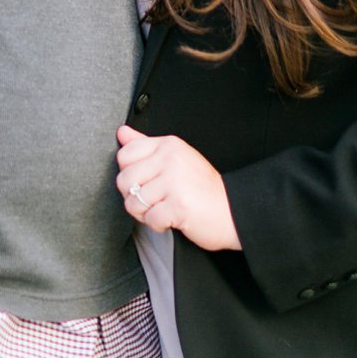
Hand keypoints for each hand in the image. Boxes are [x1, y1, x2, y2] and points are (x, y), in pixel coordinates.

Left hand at [116, 125, 240, 250]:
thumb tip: (122, 132)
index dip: (129, 173)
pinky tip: (170, 220)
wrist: (234, 212)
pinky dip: (156, 225)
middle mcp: (170, 159)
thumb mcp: (176, 158)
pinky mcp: (179, 205)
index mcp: (168, 145)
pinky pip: (149, 218)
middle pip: (124, 180)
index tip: (145, 181)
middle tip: (153, 201)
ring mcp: (175, 181)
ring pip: (133, 202)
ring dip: (144, 213)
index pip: (125, 155)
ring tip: (162, 210)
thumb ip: (146, 145)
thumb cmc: (202, 188)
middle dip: (133, 197)